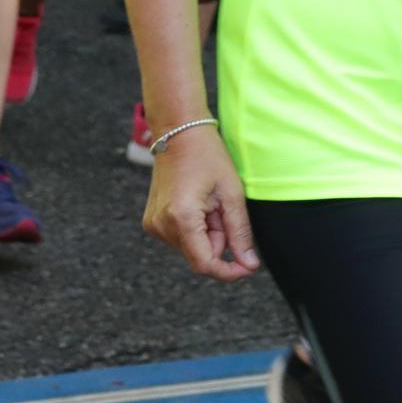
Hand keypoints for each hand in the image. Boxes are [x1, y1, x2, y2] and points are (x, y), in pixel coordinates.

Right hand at [142, 122, 259, 280]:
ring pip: (191, 247)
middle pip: (200, 255)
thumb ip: (240, 233)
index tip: (248, 267)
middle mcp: (162, 226)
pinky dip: (195, 228)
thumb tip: (249, 265)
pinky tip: (197, 203)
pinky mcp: (152, 221)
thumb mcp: (232, 194)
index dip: (229, 271)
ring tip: (210, 202)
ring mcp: (153, 224)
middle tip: (224, 209)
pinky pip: (181, 237)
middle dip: (219, 240)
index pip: (205, 264)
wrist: (178, 131)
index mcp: (181, 219)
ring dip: (207, 233)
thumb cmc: (208, 156)